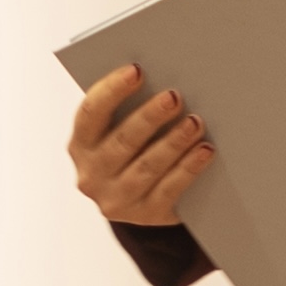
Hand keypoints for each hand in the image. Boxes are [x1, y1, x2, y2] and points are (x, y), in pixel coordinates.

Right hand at [69, 61, 212, 227]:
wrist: (143, 199)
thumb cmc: (134, 149)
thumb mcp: (119, 130)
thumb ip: (129, 108)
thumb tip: (163, 76)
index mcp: (81, 145)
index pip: (90, 113)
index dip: (112, 90)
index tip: (136, 70)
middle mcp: (92, 174)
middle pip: (123, 141)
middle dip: (150, 117)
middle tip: (174, 97)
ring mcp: (117, 199)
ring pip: (147, 167)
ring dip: (173, 142)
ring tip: (195, 122)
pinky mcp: (145, 214)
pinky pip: (169, 189)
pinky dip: (188, 168)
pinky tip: (205, 150)